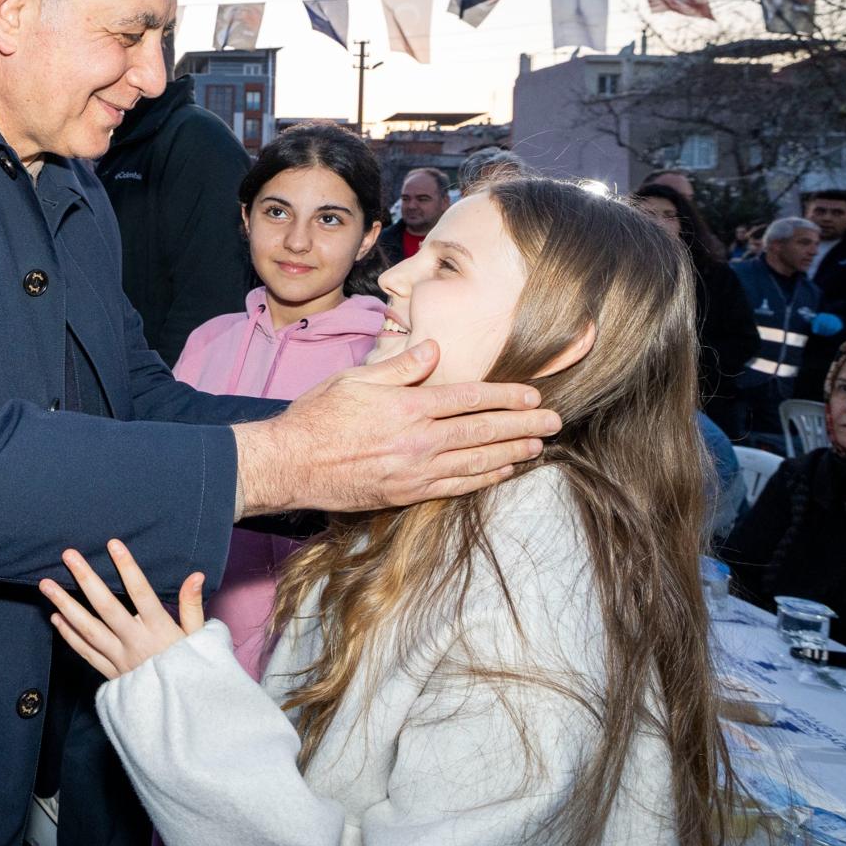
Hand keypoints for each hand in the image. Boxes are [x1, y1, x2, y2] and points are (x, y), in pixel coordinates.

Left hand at [39, 540, 205, 679]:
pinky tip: (55, 617)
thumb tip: (196, 575)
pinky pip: (85, 652)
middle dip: (86, 579)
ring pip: (87, 629)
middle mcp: (136, 643)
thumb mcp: (200, 639)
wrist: (182, 715)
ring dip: (65, 604)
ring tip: (46, 584)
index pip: (141, 593)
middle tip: (68, 555)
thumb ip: (193, 606)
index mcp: (160, 631)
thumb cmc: (193, 672)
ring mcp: (119, 659)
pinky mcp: (110, 674)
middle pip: (106, 607)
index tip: (113, 545)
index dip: (128, 568)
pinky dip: (69, 635)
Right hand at [233, 339, 559, 515]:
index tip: (533, 395)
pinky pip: (455, 486)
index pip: (469, 399)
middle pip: (482, 431)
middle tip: (556, 422)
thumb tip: (434, 351)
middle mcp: (417, 440)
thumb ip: (399, 367)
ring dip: (512, 453)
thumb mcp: (354, 378)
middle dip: (523, 425)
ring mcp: (414, 471)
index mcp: (407, 407)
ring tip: (539, 446)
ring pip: (475, 461)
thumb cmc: (316, 417)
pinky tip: (503, 472)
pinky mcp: (405, 494)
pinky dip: (484, 478)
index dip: (505, 397)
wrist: (289, 465)